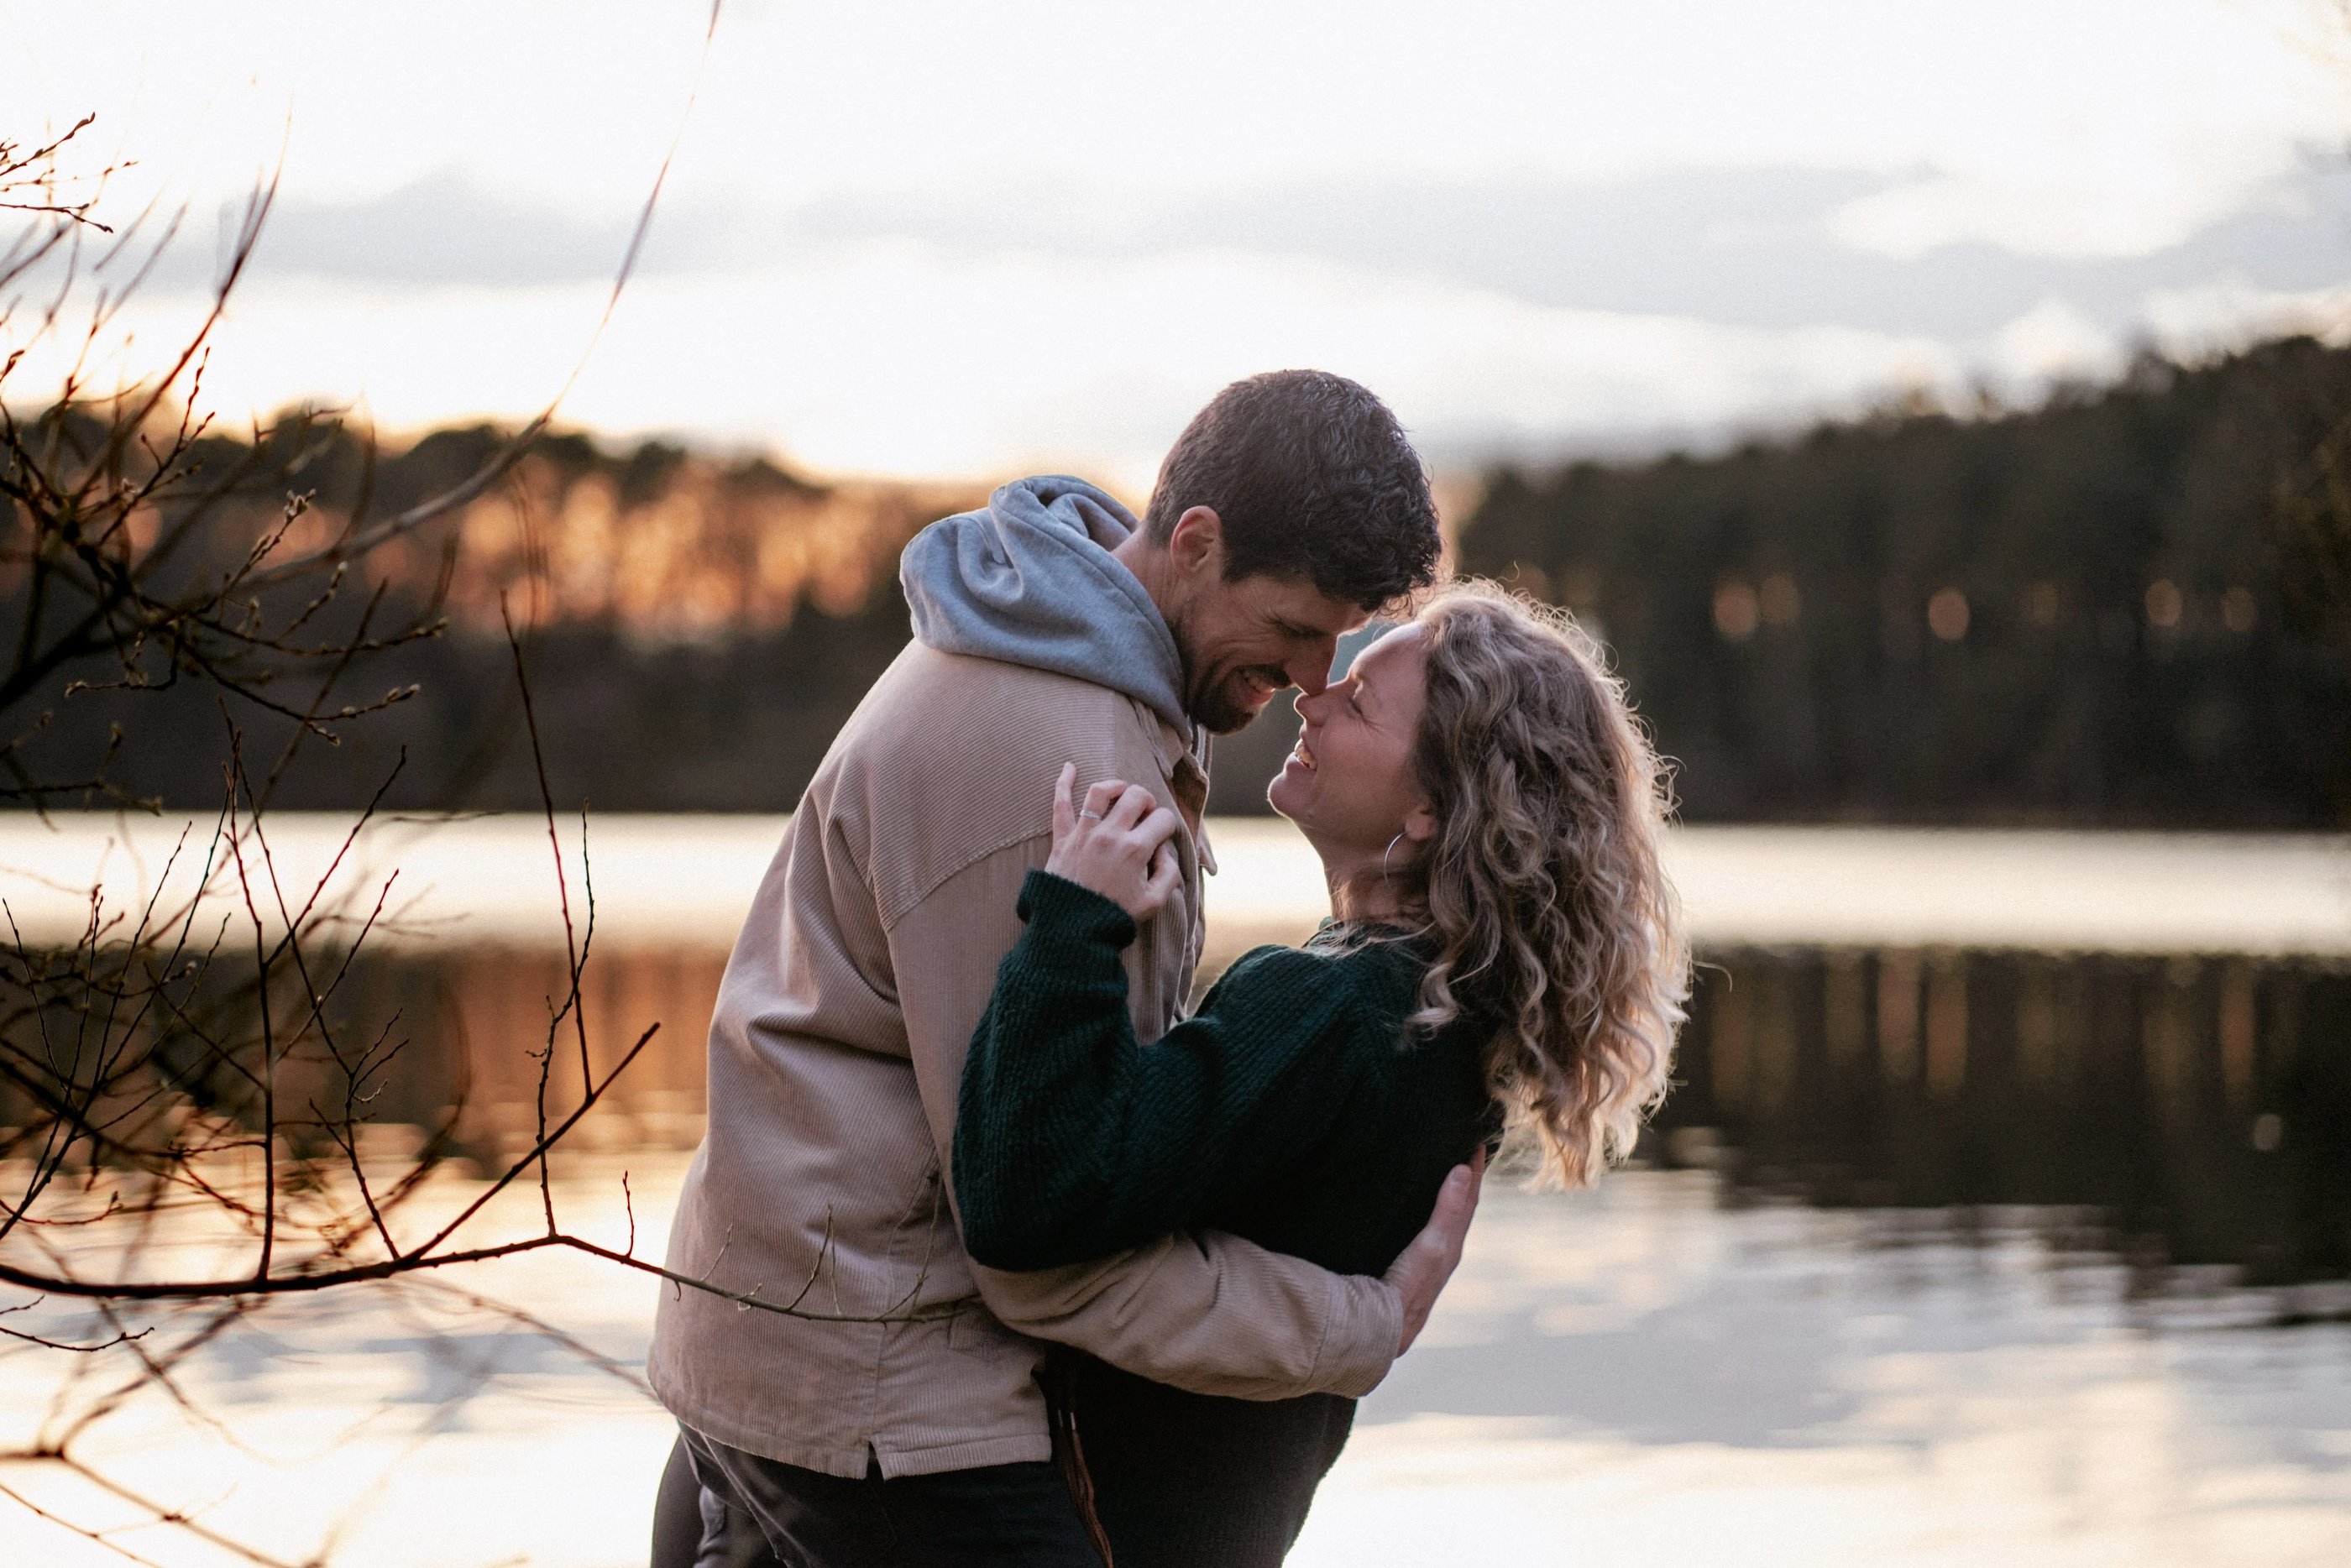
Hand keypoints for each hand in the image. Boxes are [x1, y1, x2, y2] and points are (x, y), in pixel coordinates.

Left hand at [1043, 763, 1183, 921]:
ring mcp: (1084, 833)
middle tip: (1146, 815)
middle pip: (1136, 796)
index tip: (1163, 837)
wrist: (1071, 931)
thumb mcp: (1153, 903)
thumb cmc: (1113, 918)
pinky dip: (1063, 782)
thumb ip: (1169, 874)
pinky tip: (1069, 767)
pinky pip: (1060, 804)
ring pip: (1101, 791)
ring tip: (1123, 791)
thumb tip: (1164, 851)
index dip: (1168, 825)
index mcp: (1136, 849)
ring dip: (1117, 786)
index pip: (1163, 819)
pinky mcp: (1062, 838)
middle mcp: (1111, 835)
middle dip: (1147, 801)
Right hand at [1381, 1147, 1483, 1354]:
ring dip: (1450, 1198)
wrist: (1381, 1331)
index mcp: (1450, 1246)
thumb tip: (1463, 1171)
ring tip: (1447, 1175)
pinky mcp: (1407, 1270)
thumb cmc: (1407, 1289)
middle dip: (1466, 1182)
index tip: (1477, 1141)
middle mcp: (1443, 1254)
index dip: (1474, 1172)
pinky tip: (1418, 1215)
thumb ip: (1446, 1211)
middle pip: (1460, 1211)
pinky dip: (1432, 1216)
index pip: (1467, 1201)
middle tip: (1467, 1152)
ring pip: (1445, 1223)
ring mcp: (1426, 1264)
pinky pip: (1427, 1234)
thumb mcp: (1430, 1246)